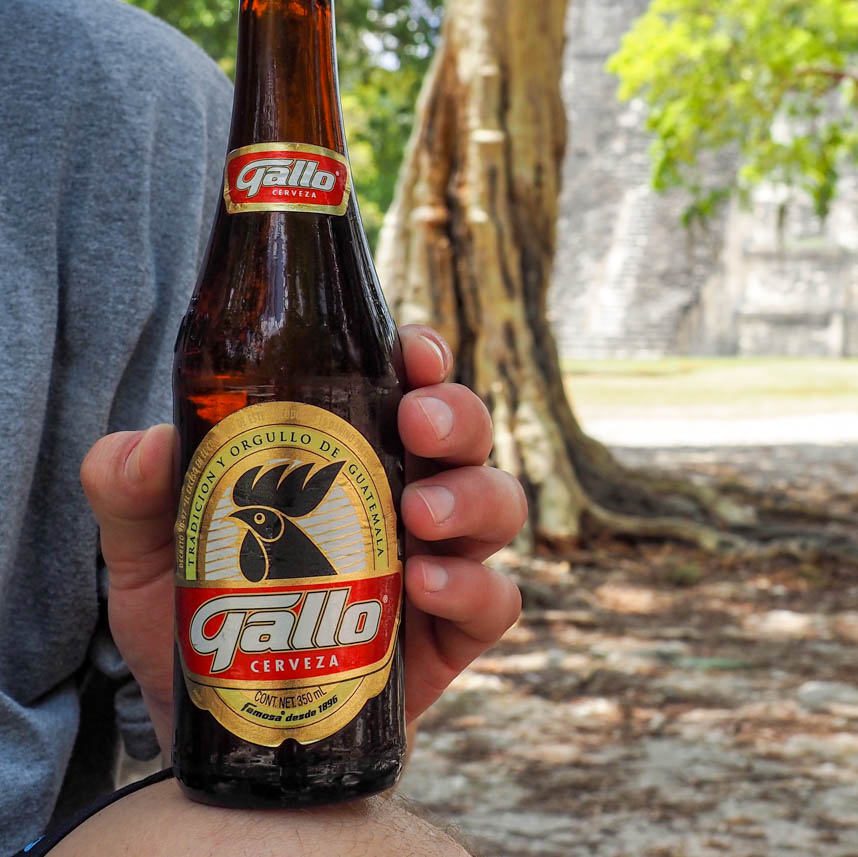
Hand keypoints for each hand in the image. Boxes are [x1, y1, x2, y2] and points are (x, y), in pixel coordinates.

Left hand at [80, 326, 524, 751]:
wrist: (230, 733)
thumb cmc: (205, 622)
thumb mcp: (150, 553)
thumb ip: (131, 494)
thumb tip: (150, 444)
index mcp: (354, 457)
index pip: (407, 386)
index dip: (424, 356)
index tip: (412, 352)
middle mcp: (409, 496)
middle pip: (466, 434)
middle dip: (456, 416)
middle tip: (416, 426)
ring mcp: (438, 563)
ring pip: (498, 504)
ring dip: (471, 497)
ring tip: (418, 516)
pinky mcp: (453, 634)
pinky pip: (497, 600)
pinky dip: (473, 587)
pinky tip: (424, 589)